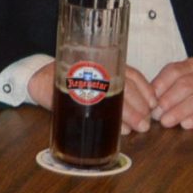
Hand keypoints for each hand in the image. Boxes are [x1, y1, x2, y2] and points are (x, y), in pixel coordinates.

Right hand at [25, 63, 155, 134]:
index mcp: (104, 63)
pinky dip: (111, 119)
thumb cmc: (69, 81)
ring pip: (113, 96)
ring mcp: (83, 79)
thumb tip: (139, 111)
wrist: (38, 79)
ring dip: (128, 115)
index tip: (154, 103)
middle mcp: (97, 69)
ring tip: (136, 128)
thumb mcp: (91, 78)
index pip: (131, 74)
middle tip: (146, 124)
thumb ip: (111, 87)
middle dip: (139, 107)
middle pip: (125, 87)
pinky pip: (94, 105)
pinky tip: (120, 129)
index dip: (145, 89)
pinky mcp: (70, 91)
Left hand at [149, 58, 192, 129]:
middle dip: (167, 101)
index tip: (148, 101)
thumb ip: (170, 85)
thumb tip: (148, 100)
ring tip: (165, 122)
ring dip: (178, 112)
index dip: (159, 86)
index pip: (174, 71)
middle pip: (185, 86)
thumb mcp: (190, 78)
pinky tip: (186, 125)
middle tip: (155, 115)